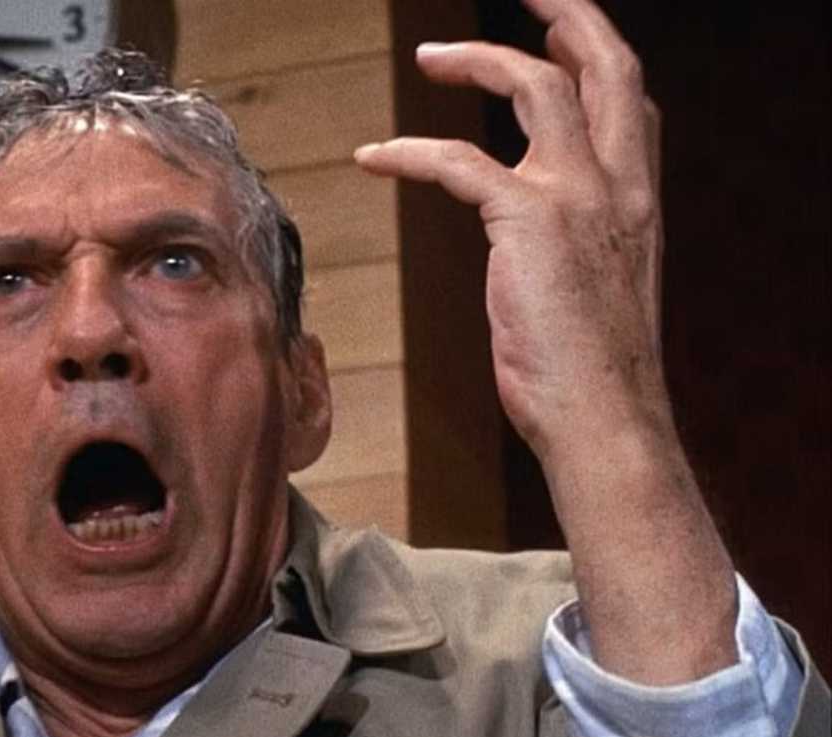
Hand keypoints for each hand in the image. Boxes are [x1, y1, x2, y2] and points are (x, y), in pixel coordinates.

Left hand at [355, 0, 737, 683]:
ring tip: (430, 57)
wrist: (605, 421)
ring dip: (479, 59)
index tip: (557, 33)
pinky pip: (458, 161)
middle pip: (606, 65)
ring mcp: (580, 197)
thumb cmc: (592, 374)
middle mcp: (621, 185)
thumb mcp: (595, 292)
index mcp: (638, 200)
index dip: (595, 57)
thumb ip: (574, 246)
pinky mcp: (530, 222)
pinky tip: (372, 157)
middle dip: (566, 14)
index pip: (629, 101)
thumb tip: (535, 239)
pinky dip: (409, 152)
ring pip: (536, 86)